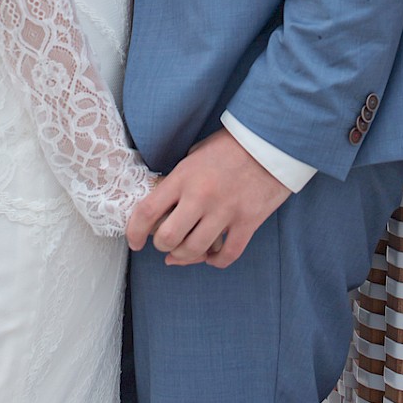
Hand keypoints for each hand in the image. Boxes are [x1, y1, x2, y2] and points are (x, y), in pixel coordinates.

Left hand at [125, 129, 290, 268]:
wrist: (269, 141)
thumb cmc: (229, 146)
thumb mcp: (194, 155)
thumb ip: (179, 180)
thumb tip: (164, 206)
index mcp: (183, 177)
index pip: (147, 211)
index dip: (134, 232)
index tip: (134, 241)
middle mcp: (200, 196)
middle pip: (168, 238)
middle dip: (162, 246)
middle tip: (164, 244)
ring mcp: (225, 211)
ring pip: (194, 250)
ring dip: (185, 257)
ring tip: (183, 254)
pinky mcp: (248, 221)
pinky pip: (227, 254)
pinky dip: (215, 261)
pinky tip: (210, 257)